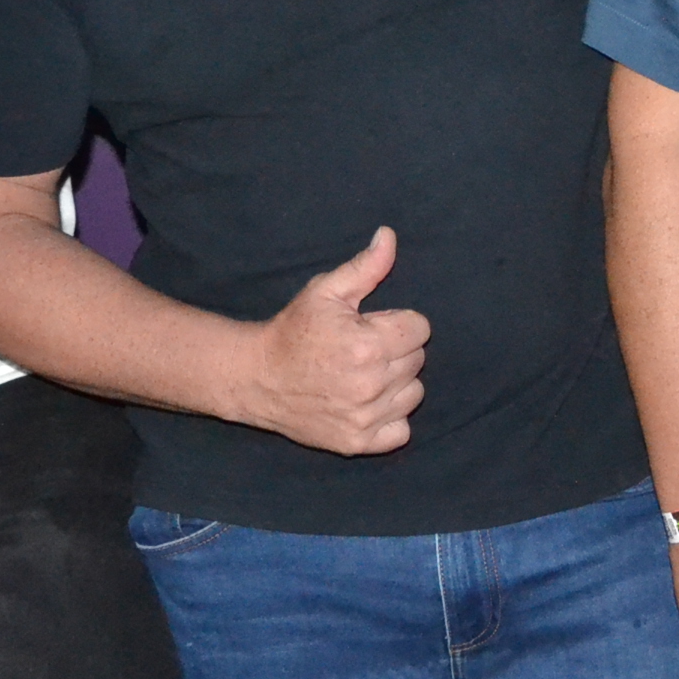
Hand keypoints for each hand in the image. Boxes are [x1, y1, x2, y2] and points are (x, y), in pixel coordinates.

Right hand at [231, 227, 427, 452]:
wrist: (257, 378)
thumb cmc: (293, 331)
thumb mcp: (326, 291)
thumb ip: (366, 267)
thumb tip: (389, 235)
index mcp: (369, 344)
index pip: (420, 328)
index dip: (398, 322)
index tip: (374, 325)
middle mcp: (371, 384)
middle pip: (417, 360)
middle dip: (396, 349)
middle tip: (363, 348)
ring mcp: (366, 417)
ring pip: (413, 393)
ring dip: (397, 383)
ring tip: (365, 374)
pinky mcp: (358, 442)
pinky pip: (401, 431)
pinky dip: (391, 418)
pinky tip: (368, 403)